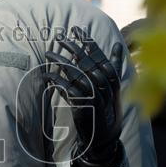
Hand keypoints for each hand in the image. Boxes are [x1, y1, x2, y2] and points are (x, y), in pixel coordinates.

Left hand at [45, 28, 124, 166]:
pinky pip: (68, 91)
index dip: (88, 41)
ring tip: (48, 54)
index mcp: (113, 79)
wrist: (105, 137)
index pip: (100, 55)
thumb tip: (117, 44)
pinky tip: (48, 76)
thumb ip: (115, 65)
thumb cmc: (108, 108)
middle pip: (86, 62)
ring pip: (76, 74)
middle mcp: (105, 86)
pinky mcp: (84, 107)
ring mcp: (95, 97)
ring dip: (60, 62)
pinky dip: (57, 82)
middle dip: (72, 47)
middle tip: (58, 37)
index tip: (76, 29)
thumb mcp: (115, 86)